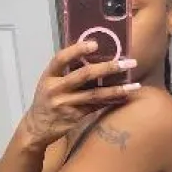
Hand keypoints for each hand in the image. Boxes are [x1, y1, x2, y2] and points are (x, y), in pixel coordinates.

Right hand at [23, 40, 138, 148]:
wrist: (37, 128)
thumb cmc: (47, 99)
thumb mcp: (49, 82)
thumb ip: (66, 70)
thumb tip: (92, 52)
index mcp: (49, 76)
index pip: (61, 58)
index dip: (77, 50)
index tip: (95, 44)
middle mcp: (56, 89)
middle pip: (84, 75)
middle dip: (108, 68)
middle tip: (128, 62)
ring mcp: (65, 104)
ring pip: (95, 94)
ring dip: (116, 89)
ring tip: (134, 85)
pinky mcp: (74, 117)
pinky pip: (96, 107)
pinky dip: (111, 101)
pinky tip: (125, 97)